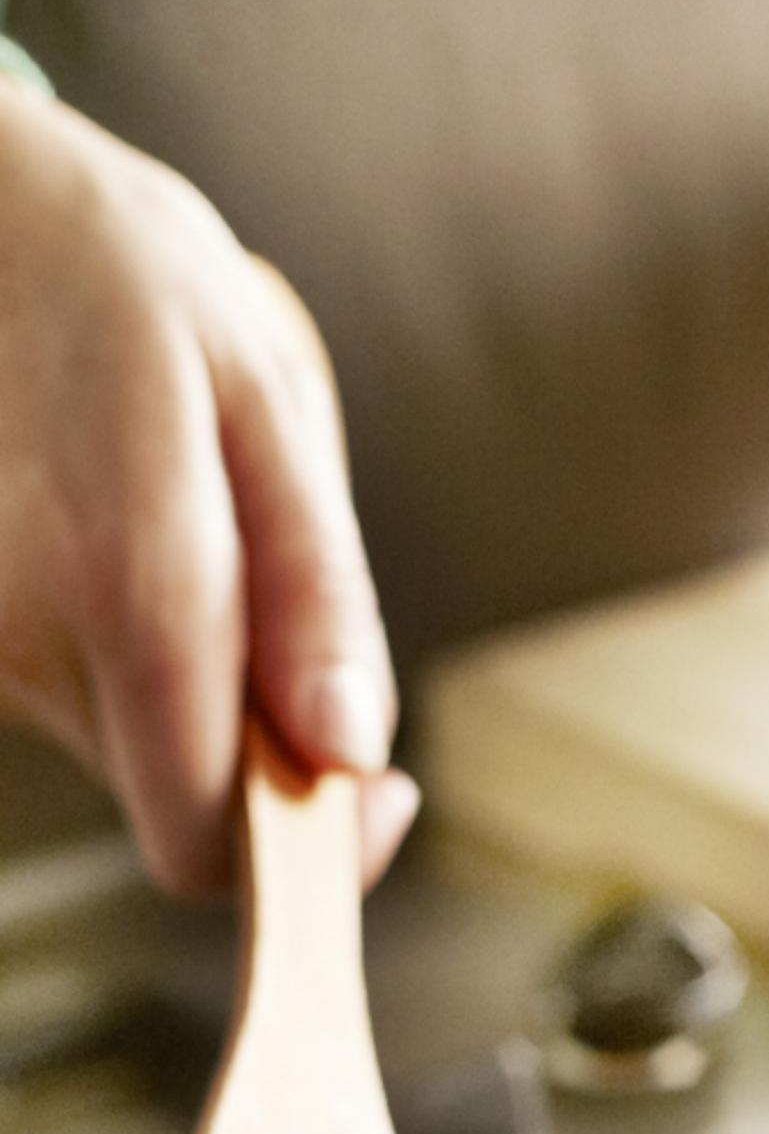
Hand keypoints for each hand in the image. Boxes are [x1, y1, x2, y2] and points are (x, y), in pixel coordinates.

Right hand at [0, 81, 415, 894]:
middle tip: (290, 612)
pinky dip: (124, 646)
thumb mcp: (264, 399)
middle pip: (172, 794)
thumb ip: (311, 589)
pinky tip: (123, 530)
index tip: (368, 788)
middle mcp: (22, 639)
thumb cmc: (126, 284)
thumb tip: (349, 755)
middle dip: (259, 743)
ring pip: (124, 738)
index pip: (203, 836)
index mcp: (133, 583)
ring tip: (192, 524)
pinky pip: (71, 684)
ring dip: (193, 678)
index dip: (303, 850)